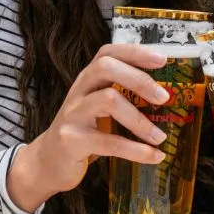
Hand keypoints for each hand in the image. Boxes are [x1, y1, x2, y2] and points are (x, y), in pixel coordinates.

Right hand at [8, 44, 170, 212]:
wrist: (48, 162)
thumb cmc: (83, 131)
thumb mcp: (98, 107)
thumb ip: (120, 95)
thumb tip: (165, 91)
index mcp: (87, 79)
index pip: (108, 53)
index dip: (135, 52)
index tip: (163, 59)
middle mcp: (78, 91)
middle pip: (106, 68)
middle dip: (139, 79)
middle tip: (164, 98)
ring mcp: (73, 114)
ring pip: (108, 100)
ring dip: (140, 120)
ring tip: (160, 137)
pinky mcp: (72, 141)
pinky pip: (109, 142)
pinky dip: (136, 150)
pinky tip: (154, 156)